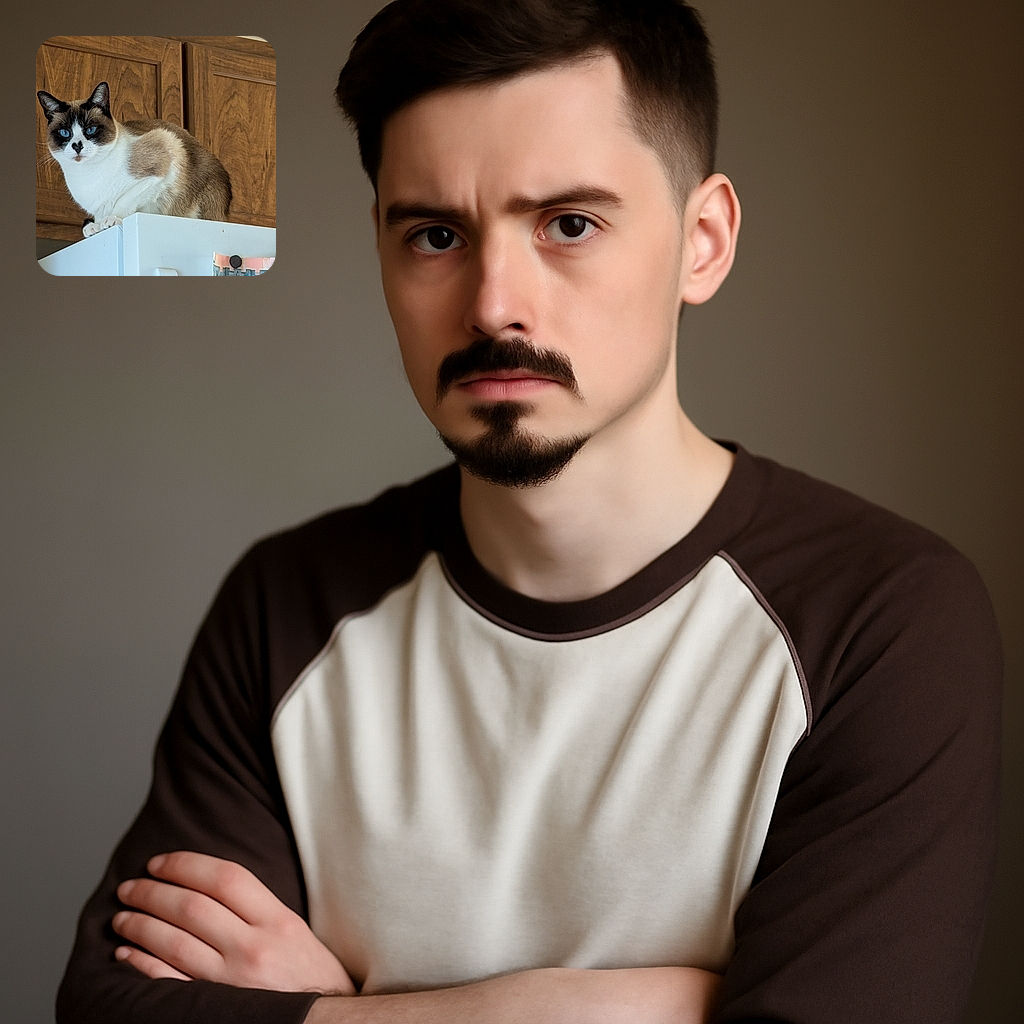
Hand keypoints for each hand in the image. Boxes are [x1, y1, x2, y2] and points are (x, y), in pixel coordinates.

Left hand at [112, 851, 355, 995]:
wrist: (322, 1022)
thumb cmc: (308, 973)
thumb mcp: (293, 929)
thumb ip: (255, 907)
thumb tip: (202, 884)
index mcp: (277, 920)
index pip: (225, 878)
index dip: (186, 865)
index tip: (158, 863)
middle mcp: (253, 948)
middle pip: (192, 907)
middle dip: (152, 893)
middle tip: (129, 887)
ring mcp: (231, 982)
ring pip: (174, 943)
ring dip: (140, 926)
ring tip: (121, 917)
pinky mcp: (214, 1009)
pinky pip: (168, 983)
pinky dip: (142, 965)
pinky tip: (125, 954)